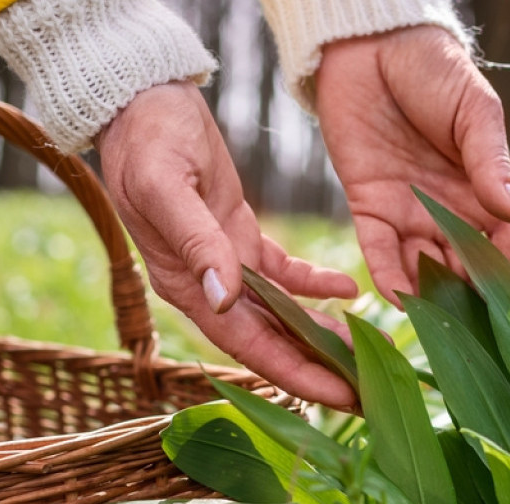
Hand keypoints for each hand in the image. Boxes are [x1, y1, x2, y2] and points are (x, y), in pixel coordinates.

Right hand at [96, 82, 359, 408]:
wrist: (139, 100)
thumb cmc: (145, 139)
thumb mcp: (167, 186)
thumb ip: (197, 242)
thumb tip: (223, 298)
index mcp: (184, 283)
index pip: (247, 346)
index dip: (294, 375)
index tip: (339, 397)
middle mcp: (206, 285)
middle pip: (270, 341)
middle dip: (319, 369)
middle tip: (371, 393)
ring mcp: (225, 262)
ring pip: (282, 314)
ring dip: (323, 334)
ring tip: (371, 351)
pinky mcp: (239, 235)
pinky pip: (283, 273)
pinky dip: (316, 285)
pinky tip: (350, 289)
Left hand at [315, 26, 509, 318]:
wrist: (371, 47)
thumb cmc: (433, 71)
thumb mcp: (473, 113)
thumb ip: (490, 165)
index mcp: (488, 196)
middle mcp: (452, 217)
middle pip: (474, 280)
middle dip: (488, 321)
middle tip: (501, 364)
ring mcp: (411, 217)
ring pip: (429, 275)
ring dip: (440, 309)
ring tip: (453, 347)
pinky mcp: (369, 209)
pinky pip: (381, 253)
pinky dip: (390, 277)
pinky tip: (400, 301)